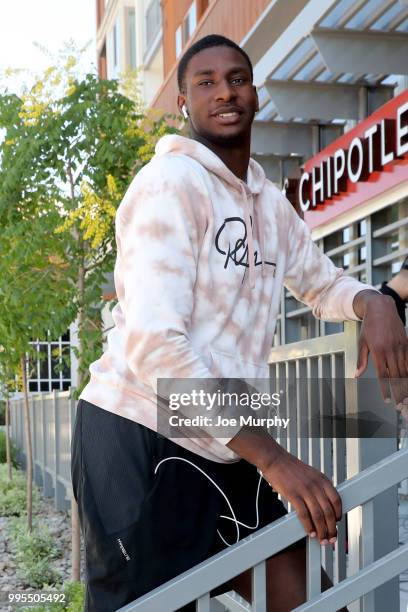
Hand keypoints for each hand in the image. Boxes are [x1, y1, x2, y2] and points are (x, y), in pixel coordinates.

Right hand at [262, 447, 341, 544]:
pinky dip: (308, 526)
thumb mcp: (312, 474)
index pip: (337, 501)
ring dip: (321, 531)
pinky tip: (310, 532)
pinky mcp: (293, 495)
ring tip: (322, 539)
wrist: (276, 460)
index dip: (338, 515)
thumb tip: (324, 505)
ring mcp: (305, 490)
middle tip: (331, 538)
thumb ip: (319, 487)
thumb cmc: (292, 468)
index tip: (336, 524)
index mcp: (323, 480)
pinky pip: (304, 515)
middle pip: (329, 512)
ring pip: (318, 516)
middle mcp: (316, 485)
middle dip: (332, 529)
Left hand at [354, 291, 407, 406]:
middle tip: (399, 404)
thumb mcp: (362, 342)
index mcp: (378, 351)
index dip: (384, 389)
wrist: (381, 308)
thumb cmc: (369, 326)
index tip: (386, 399)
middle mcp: (390, 350)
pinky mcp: (406, 343)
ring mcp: (400, 346)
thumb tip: (357, 375)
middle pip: (395, 375)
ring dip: (405, 384)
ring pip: (404, 369)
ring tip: (405, 396)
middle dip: (397, 391)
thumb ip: (361, 360)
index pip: (382, 375)